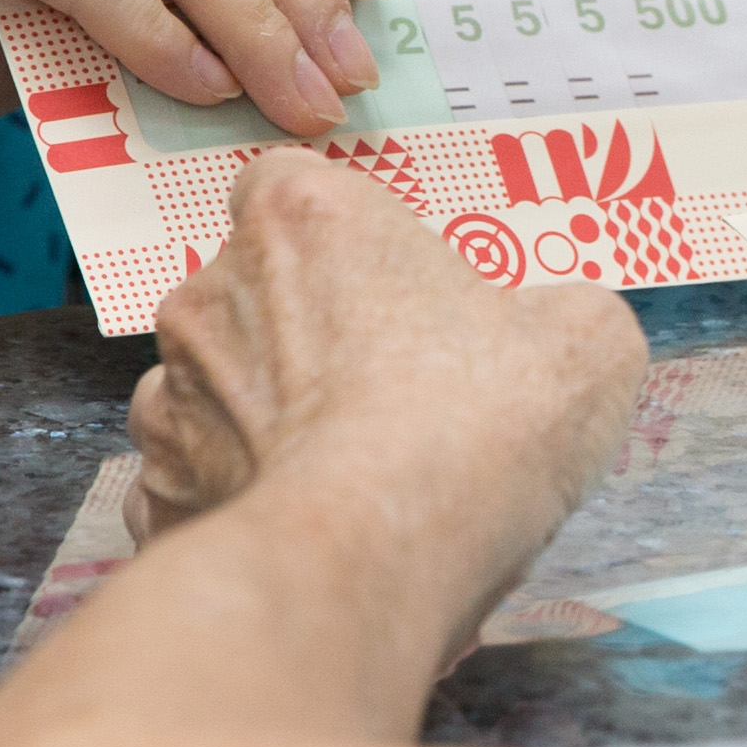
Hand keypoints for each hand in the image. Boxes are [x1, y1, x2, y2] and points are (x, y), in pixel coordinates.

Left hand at [129, 153, 646, 581]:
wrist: (379, 558)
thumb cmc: (473, 426)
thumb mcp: (584, 342)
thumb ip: (560, 314)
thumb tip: (555, 334)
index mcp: (304, 218)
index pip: (290, 187)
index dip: (342, 236)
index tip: (392, 282)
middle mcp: (213, 292)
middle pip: (253, 293)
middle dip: (307, 335)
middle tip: (390, 392)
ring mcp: (174, 398)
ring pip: (213, 392)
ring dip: (260, 421)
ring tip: (344, 475)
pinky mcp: (161, 497)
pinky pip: (193, 486)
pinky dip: (234, 504)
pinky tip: (299, 531)